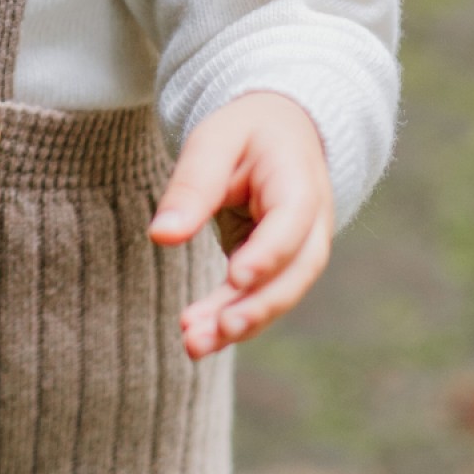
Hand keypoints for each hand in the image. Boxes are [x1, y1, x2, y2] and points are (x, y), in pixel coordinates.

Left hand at [149, 91, 334, 361]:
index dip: (269, 253)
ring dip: (239, 322)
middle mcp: (312, 223)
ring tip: (193, 343)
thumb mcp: (214, 142)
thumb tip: (161, 237)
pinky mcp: (279, 268)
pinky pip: (261, 298)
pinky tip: (199, 337)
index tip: (236, 277)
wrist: (279, 130)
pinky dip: (232, 318)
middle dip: (256, 306)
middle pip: (294, 272)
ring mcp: (301, 250)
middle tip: (217, 331)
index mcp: (300, 182)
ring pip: (279, 294)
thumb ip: (191, 186)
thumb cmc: (245, 132)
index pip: (292, 223)